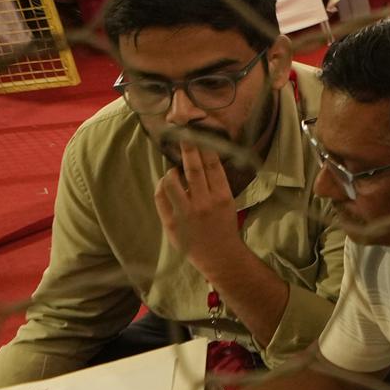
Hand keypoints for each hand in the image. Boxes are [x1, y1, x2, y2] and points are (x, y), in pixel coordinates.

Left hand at [154, 145, 251, 284]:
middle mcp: (204, 202)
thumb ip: (216, 185)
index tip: (199, 134)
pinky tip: (166, 183)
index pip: (213, 166)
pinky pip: (161, 197)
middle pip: (194, 168)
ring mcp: (186, 213)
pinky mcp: (171, 222)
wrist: (219, 256)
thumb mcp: (229, 203)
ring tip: (174, 169)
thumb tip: (202, 160)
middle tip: (183, 133)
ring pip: (173, 182)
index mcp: (222, 196)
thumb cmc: (224, 226)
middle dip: (188, 148)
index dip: (206, 148)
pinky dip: (162, 186)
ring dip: (172, 170)